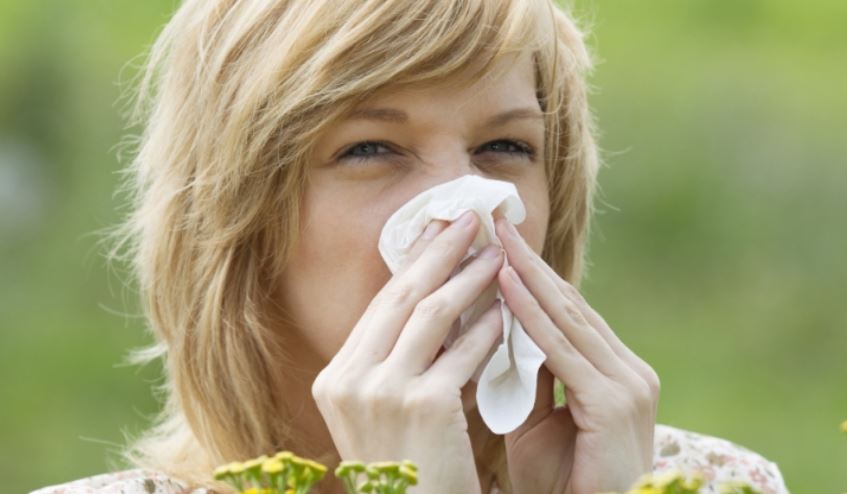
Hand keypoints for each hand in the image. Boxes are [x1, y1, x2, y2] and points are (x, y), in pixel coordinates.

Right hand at [312, 210, 504, 493]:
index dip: (414, 263)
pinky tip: (507, 311)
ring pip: (432, 314)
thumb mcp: (387, 414)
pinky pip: (462, 352)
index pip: (381, 306)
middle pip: (401, 297)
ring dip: (469, 279)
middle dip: (439, 251)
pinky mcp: (423, 406)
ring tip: (497, 256)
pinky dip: (486, 328)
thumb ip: (400, 362)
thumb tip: (437, 298)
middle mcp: (349, 380)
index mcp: (336, 378)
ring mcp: (382, 392)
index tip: (438, 230)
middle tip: (469, 219)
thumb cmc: (411, 474)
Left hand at [493, 217, 659, 493]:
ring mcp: (626, 385)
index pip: (569, 314)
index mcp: (615, 373)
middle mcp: (629, 371)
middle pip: (570, 306)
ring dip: (527, 276)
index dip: (533, 278)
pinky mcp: (613, 402)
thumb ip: (528, 376)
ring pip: (566, 319)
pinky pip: (561, 350)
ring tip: (496, 240)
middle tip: (496, 223)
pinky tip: (506, 285)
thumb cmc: (563, 483)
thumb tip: (503, 333)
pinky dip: (530, 315)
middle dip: (529, 263)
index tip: (499, 245)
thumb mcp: (537, 421)